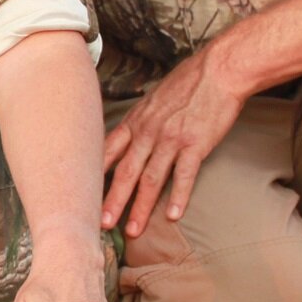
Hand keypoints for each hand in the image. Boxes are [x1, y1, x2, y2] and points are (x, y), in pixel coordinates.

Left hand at [100, 50, 248, 238]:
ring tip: (133, 230)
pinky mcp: (195, 144)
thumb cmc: (188, 84)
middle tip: (100, 224)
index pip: (108, 152)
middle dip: (112, 200)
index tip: (83, 196)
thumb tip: (128, 137)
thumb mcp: (153, 100)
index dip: (95, 176)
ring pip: (151, 179)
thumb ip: (140, 122)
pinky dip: (178, 196)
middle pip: (125, 171)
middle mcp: (148, 132)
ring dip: (141, 207)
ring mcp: (171, 139)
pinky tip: (173, 215)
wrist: (218, 71)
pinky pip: (184, 175)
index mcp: (136, 122)